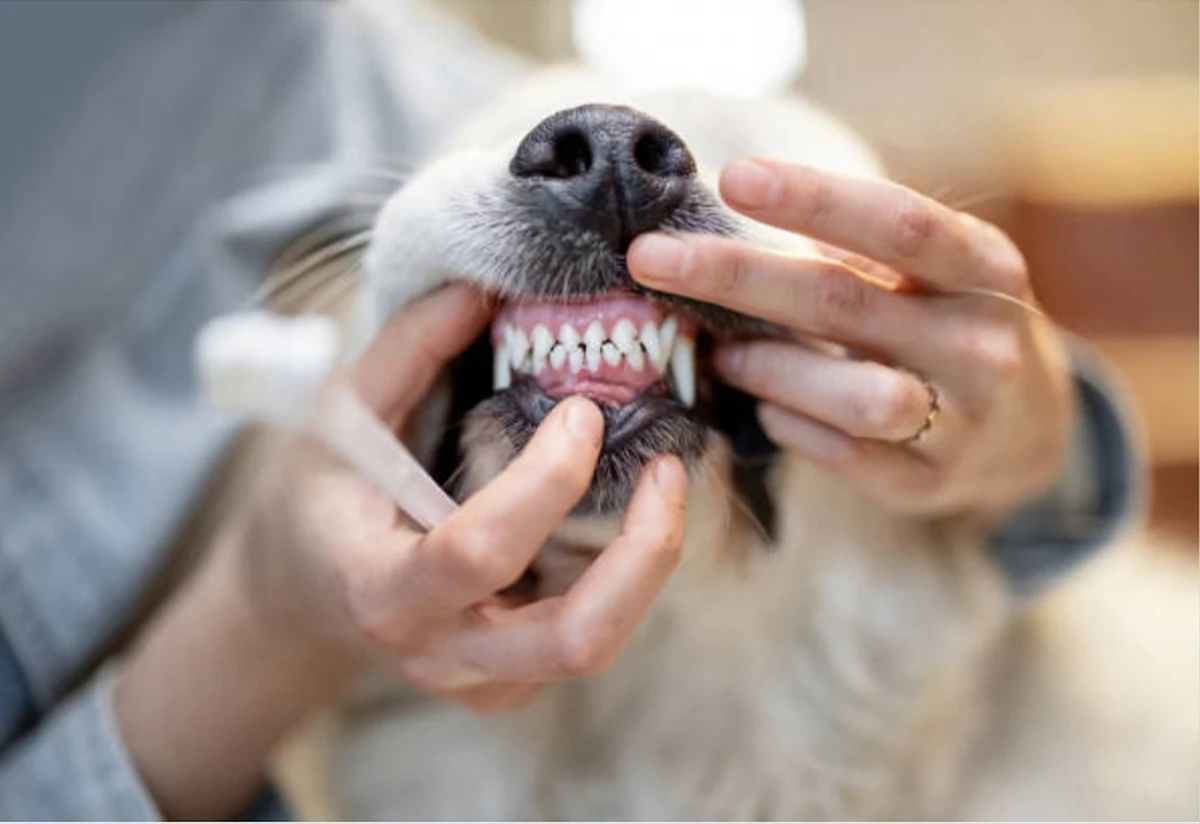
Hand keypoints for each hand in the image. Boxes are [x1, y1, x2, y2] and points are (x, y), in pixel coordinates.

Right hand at [240, 283, 687, 707]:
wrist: (307, 596)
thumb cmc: (322, 498)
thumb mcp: (342, 416)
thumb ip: (407, 351)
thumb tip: (480, 289)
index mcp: (381, 588)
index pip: (478, 552)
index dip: (545, 481)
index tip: (581, 412)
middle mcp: (439, 652)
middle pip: (572, 640)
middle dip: (643, 555)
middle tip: (668, 470)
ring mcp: (482, 680)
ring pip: (596, 647)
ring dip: (649, 566)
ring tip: (665, 484)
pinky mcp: (514, 683)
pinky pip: (589, 638)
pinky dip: (624, 578)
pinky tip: (623, 518)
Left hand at [627, 158, 1073, 519]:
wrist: (1032, 430)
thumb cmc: (950, 324)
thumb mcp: (933, 273)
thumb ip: (855, 247)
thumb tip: (735, 209)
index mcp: (986, 269)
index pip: (898, 223)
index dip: (815, 198)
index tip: (733, 177)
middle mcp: (983, 343)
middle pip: (844, 302)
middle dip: (736, 277)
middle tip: (650, 259)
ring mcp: (962, 421)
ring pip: (851, 395)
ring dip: (767, 369)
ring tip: (721, 353)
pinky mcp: (929, 483)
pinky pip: (843, 456)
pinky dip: (789, 426)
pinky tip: (766, 407)